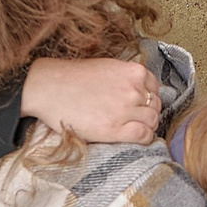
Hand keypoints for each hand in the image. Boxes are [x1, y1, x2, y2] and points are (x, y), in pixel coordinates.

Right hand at [21, 55, 161, 143]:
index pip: (155, 88)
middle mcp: (133, 89)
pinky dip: (145, 138)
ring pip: (152, 120)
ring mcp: (126, 109)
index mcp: (133, 72)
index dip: (150, 97)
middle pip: (156, 105)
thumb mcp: (108, 68)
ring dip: (148, 125)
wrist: (50, 88)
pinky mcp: (115, 129)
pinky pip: (143, 135)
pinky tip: (137, 138)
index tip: (143, 104)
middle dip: (150, 112)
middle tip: (138, 118)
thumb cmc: (74, 78)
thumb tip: (139, 91)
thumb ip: (126, 78)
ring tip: (135, 128)